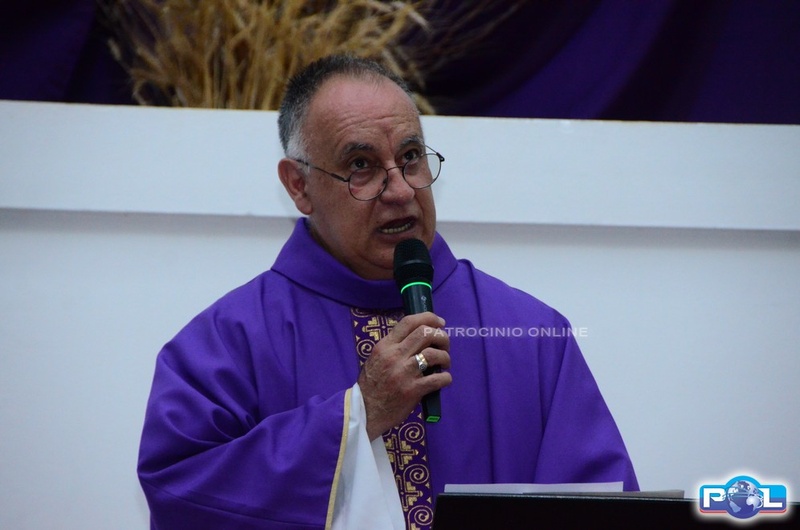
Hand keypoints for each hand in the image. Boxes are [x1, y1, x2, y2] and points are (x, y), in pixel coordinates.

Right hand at [358, 312, 450, 439]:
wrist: (365, 411)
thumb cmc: (371, 385)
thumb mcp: (376, 358)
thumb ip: (393, 347)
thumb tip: (415, 337)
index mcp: (385, 346)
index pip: (409, 322)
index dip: (429, 318)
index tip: (440, 323)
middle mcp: (395, 355)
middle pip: (425, 333)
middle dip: (441, 336)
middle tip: (445, 345)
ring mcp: (404, 373)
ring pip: (433, 354)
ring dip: (445, 357)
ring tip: (445, 364)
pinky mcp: (413, 390)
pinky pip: (437, 379)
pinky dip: (446, 377)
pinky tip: (444, 379)